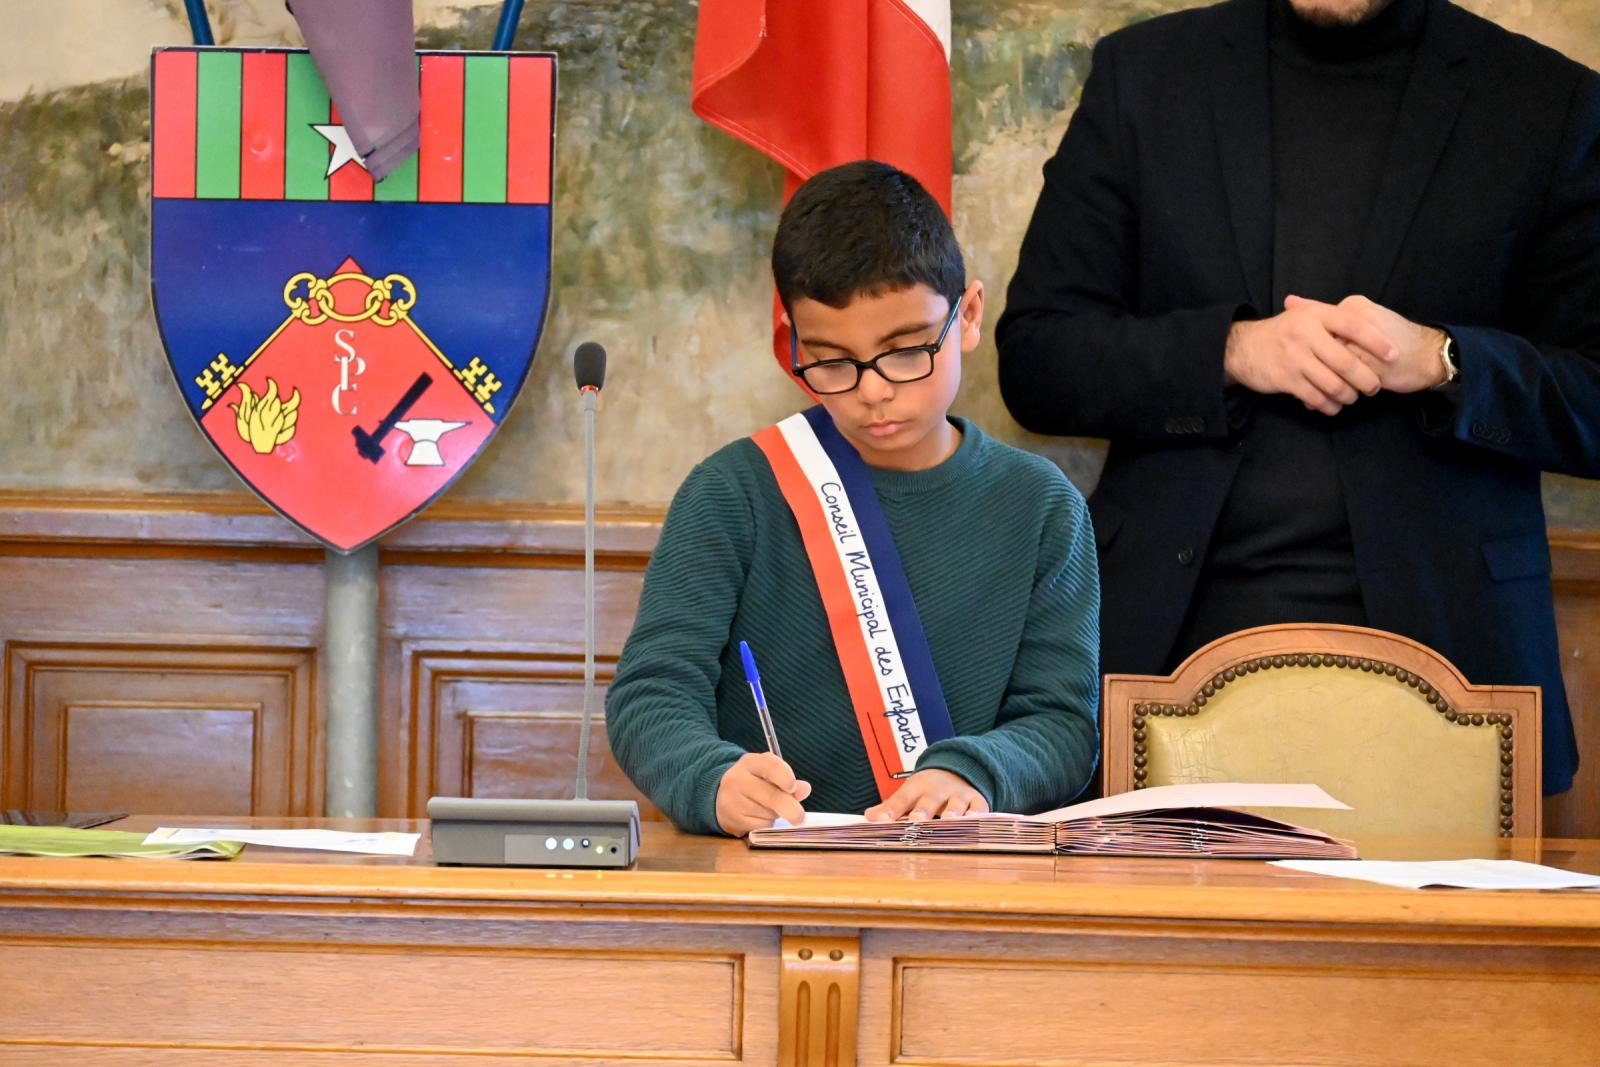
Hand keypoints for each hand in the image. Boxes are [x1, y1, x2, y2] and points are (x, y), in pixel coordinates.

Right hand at [715, 752, 811, 836]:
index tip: (793, 787)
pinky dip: (765, 825)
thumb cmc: (753, 783)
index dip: (785, 777)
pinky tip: (757, 817)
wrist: (720, 796)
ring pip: (767, 814)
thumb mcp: (768, 775)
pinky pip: (759, 827)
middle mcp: (736, 779)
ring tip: (767, 809)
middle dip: (790, 808)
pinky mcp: (730, 820)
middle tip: (800, 817)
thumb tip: (805, 789)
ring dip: (775, 816)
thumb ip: (788, 780)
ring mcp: (731, 801)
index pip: (770, 765)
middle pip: (771, 796)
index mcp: (749, 763)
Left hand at [863, 769, 989, 821]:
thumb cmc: (927, 790)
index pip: (902, 798)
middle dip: (924, 809)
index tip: (881, 821)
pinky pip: (979, 806)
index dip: (892, 809)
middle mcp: (938, 789)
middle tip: (916, 820)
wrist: (957, 770)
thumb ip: (891, 806)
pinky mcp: (977, 800)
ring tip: (947, 820)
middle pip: (930, 799)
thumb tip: (869, 817)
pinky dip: (977, 814)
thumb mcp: (909, 793)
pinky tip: (973, 821)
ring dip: (953, 811)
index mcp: (918, 786)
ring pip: (957, 802)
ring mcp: (959, 794)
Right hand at [1224, 298, 1397, 414]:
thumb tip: (1373, 323)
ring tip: (1353, 397)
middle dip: (1366, 379)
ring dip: (1348, 395)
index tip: (1393, 355)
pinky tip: (1333, 405)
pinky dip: (1329, 405)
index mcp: (1315, 315)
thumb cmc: (1283, 333)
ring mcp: (1294, 358)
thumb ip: (1334, 319)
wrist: (1243, 348)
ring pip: (1333, 384)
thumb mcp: (1305, 316)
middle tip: (1374, 387)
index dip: (1376, 341)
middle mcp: (1305, 334)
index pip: (1353, 325)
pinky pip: (1316, 397)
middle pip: (1346, 362)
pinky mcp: (1285, 379)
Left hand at [1287, 294, 1449, 393]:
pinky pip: (1341, 381)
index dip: (1301, 343)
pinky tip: (1315, 402)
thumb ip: (1327, 314)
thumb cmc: (1392, 338)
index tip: (1290, 355)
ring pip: (1328, 364)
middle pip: (1319, 345)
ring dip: (1313, 380)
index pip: (1316, 323)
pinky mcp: (1372, 367)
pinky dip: (1326, 393)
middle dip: (1304, 363)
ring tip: (1302, 390)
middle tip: (1290, 374)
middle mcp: (1358, 322)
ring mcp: (1365, 345)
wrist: (1429, 355)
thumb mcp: (1361, 318)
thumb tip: (1289, 301)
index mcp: (1355, 307)